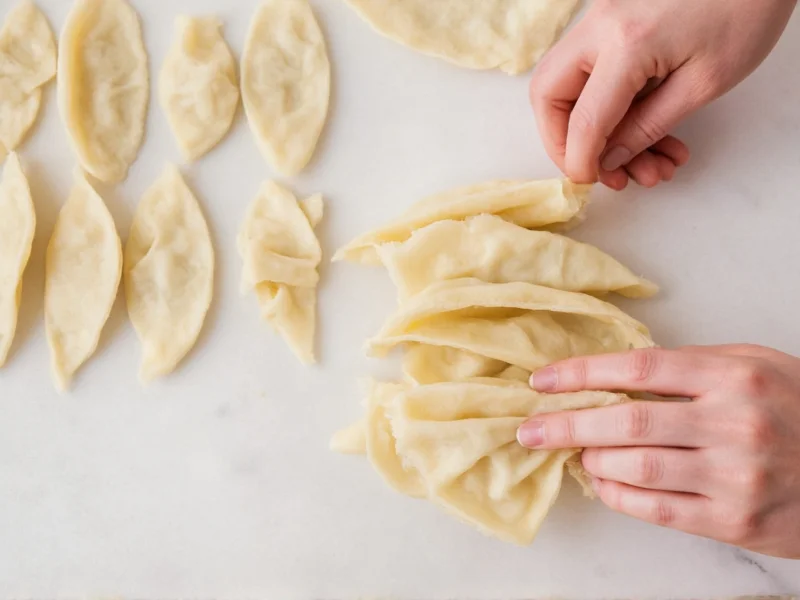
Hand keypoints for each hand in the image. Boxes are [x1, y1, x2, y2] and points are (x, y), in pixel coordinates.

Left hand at [517, 345, 799, 558]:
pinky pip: (656, 509)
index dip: (581, 373)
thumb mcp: (753, 366)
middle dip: (566, 424)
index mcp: (733, 376)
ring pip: (635, 468)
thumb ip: (689, 366)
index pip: (636, 369)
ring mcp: (734, 477)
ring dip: (591, 459)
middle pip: (626, 421)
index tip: (543, 381)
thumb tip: (616, 373)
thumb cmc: (796, 408)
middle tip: (529, 429)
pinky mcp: (734, 521)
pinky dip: (617, 495)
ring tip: (572, 452)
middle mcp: (733, 424)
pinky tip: (600, 481)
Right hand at [530, 0, 795, 189]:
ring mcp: (601, 19)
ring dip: (592, 130)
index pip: (583, 119)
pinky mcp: (610, 20)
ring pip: (563, 84)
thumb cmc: (745, 11)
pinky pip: (590, 71)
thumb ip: (648, 126)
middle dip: (563, 140)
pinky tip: (646, 134)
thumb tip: (610, 159)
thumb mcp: (702, 83)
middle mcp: (600, 26)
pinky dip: (608, 107)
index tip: (592, 181)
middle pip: (547, 94)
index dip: (581, 160)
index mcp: (626, 43)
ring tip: (645, 163)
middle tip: (596, 168)